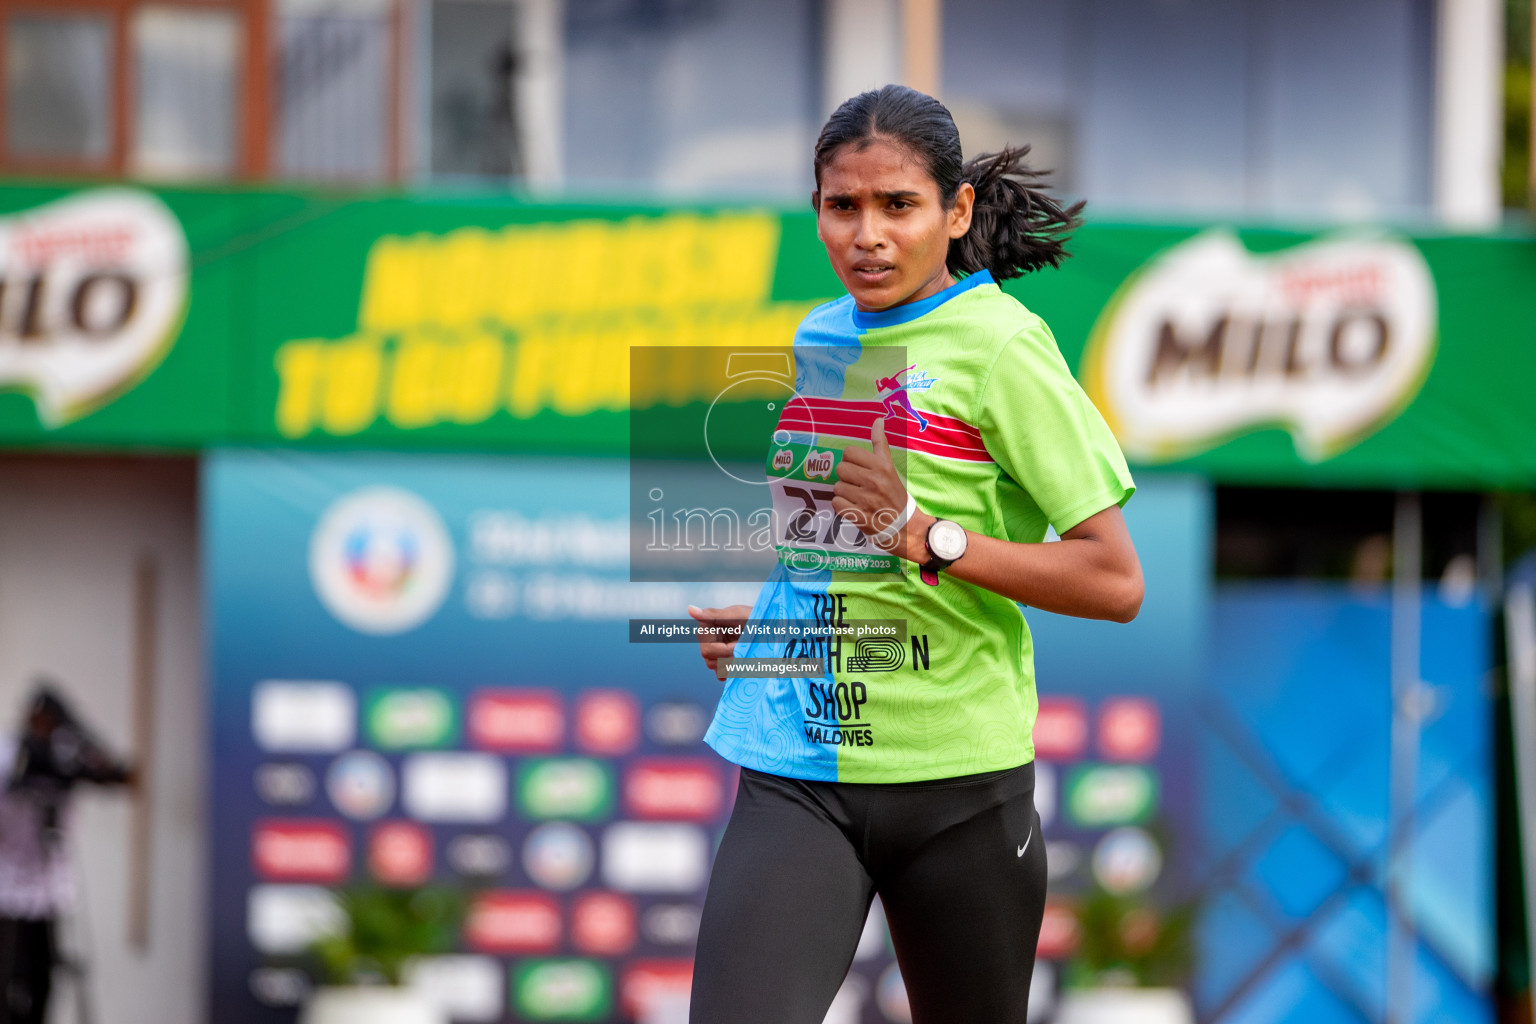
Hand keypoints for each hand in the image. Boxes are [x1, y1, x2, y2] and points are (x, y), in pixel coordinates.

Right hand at [687, 604, 751, 681]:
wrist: (771, 628)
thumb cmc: (754, 617)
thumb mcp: (737, 615)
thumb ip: (714, 615)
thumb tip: (690, 609)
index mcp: (706, 628)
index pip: (707, 650)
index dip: (725, 651)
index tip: (740, 646)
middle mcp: (707, 641)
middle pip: (710, 662)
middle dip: (730, 659)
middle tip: (746, 652)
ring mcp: (715, 653)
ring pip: (717, 669)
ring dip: (734, 665)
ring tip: (748, 655)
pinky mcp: (723, 662)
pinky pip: (723, 675)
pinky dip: (735, 671)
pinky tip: (745, 661)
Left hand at [833, 418, 934, 562]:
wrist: (903, 525)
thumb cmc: (893, 493)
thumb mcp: (889, 467)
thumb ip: (880, 443)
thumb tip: (878, 420)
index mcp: (882, 466)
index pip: (849, 452)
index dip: (850, 460)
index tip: (859, 469)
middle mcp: (874, 481)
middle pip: (841, 469)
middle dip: (846, 477)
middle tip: (857, 485)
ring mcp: (866, 499)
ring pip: (837, 487)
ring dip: (844, 493)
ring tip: (857, 497)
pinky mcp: (859, 516)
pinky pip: (836, 503)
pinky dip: (842, 506)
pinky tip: (853, 507)